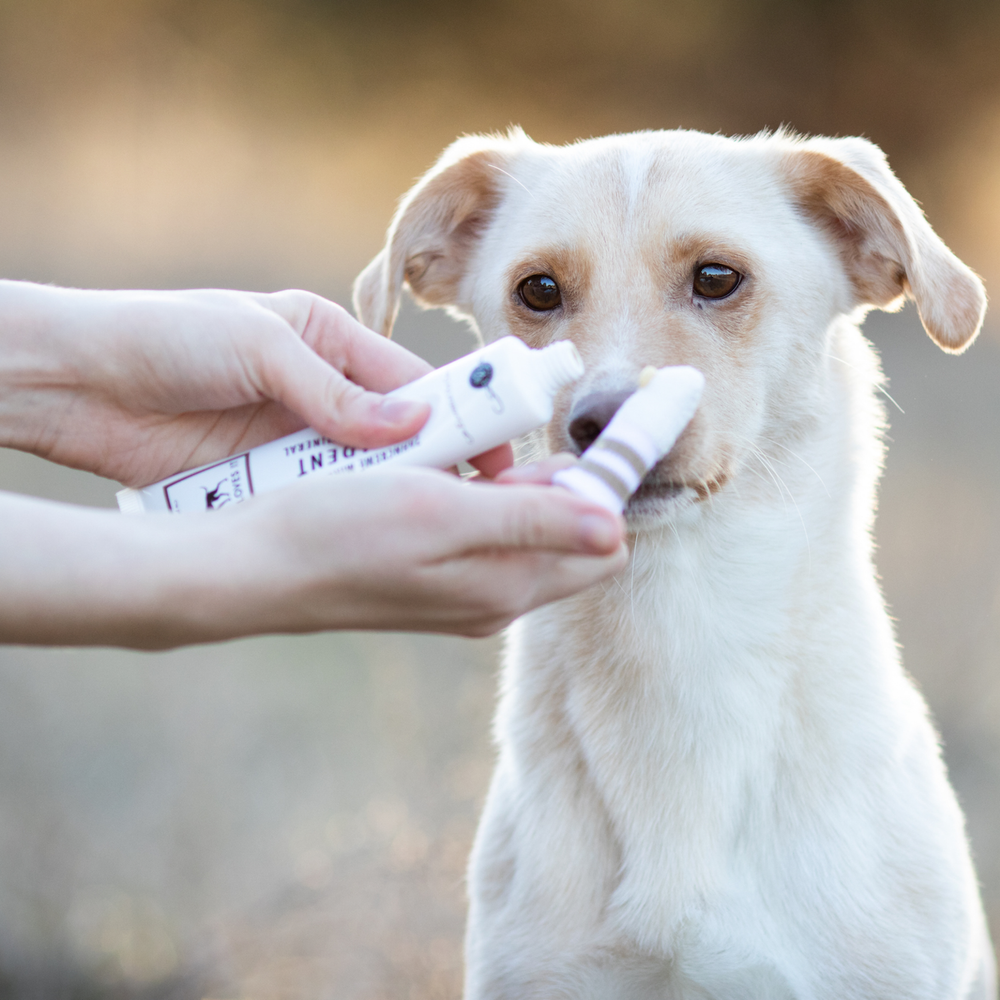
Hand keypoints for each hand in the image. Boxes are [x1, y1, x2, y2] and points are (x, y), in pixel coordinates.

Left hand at [0, 282, 512, 485]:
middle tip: (472, 501)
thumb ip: (334, 390)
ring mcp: (293, 438)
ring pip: (360, 473)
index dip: (456, 415)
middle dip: (431, 464)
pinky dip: (336, 513)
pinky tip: (359, 532)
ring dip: (384, 494)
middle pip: (395, 433)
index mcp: (328, 341)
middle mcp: (320, 391)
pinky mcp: (264, 477)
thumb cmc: (165, 337)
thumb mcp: (259, 346)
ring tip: (423, 523)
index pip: (411, 381)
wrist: (76, 383)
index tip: (494, 453)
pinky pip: (316, 498)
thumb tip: (411, 421)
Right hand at [0, 467, 627, 645]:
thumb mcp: (441, 516)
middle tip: (520, 427)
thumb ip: (531, 522)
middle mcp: (492, 597)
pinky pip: (478, 530)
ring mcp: (459, 591)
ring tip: (473, 441)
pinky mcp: (426, 577)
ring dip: (514, 482)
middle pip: (563, 533)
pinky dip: (476, 494)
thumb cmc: (337, 533)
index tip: (596, 430)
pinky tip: (440, 465)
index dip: (605, 486)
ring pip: (520, 528)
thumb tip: (616, 528)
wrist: (248, 569)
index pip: (600, 542)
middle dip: (559, 479)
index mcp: (506, 586)